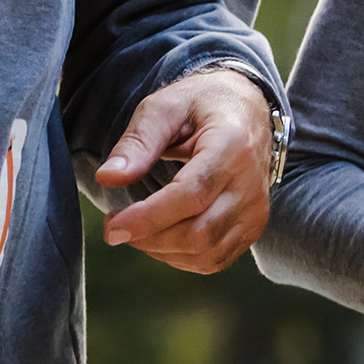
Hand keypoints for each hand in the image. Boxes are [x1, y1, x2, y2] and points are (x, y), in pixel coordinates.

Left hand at [97, 70, 272, 273]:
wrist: (248, 109)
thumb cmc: (202, 104)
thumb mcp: (166, 106)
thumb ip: (138, 141)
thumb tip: (107, 178)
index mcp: (232, 146)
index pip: (191, 195)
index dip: (148, 217)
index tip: (112, 225)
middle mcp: (251, 184)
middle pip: (199, 233)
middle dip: (148, 238)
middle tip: (115, 225)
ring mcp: (256, 209)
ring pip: (206, 253)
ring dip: (162, 251)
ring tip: (137, 228)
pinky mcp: (254, 227)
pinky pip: (216, 259)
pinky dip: (182, 258)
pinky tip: (161, 237)